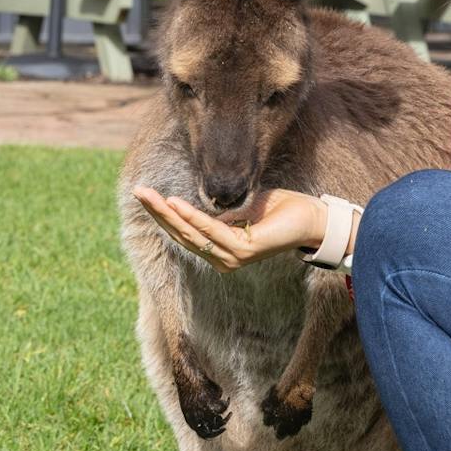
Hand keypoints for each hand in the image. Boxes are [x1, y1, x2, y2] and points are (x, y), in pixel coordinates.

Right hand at [132, 185, 330, 272]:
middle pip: (181, 234)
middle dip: (156, 212)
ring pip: (190, 233)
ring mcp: (232, 258)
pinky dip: (191, 216)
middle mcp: (223, 259)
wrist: (314, 219)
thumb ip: (221, 211)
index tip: (144, 194)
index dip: (162, 214)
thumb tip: (199, 205)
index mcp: (221, 250)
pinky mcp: (243, 251)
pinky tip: (174, 203)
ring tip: (147, 195)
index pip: (184, 232)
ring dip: (166, 212)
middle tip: (137, 191)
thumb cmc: (283, 211)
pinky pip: (210, 230)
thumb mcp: (243, 208)